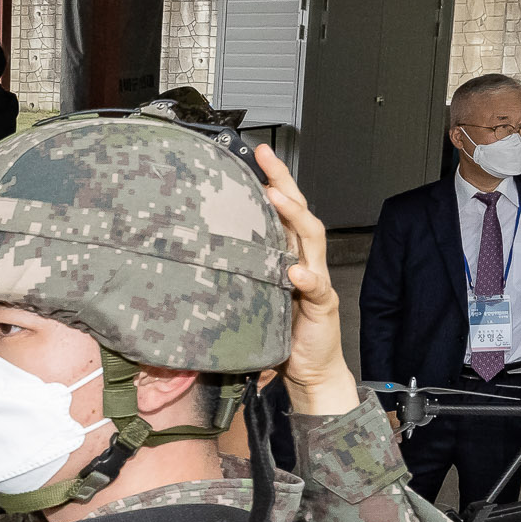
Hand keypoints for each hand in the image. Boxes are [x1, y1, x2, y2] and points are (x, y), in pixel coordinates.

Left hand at [253, 145, 360, 416]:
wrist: (308, 369)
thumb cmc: (279, 330)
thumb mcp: (252, 293)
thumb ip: (239, 271)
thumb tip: (199, 249)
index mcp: (288, 254)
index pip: (283, 208)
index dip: (274, 178)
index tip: (256, 152)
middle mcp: (305, 260)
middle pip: (300, 212)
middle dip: (285, 182)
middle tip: (266, 157)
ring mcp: (316, 281)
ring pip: (311, 239)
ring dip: (295, 217)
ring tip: (277, 197)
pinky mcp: (322, 306)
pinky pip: (316, 288)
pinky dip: (307, 277)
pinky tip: (295, 269)